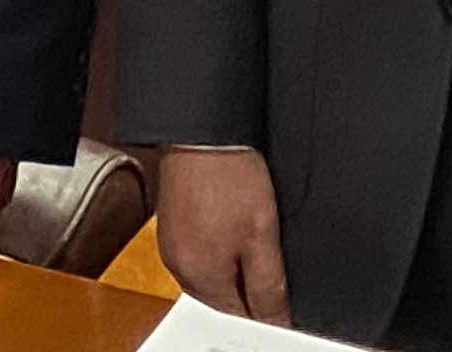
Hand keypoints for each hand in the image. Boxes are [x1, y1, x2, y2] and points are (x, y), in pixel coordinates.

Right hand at [149, 146, 288, 320]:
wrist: (201, 128)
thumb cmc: (228, 173)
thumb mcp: (262, 234)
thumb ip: (269, 286)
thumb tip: (276, 322)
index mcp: (201, 277)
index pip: (236, 321)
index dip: (263, 318)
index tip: (279, 303)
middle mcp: (180, 267)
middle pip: (221, 303)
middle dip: (246, 297)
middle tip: (268, 270)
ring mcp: (173, 247)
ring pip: (209, 280)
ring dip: (231, 274)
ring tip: (251, 245)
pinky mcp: (172, 227)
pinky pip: (198, 256)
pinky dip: (217, 254)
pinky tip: (231, 232)